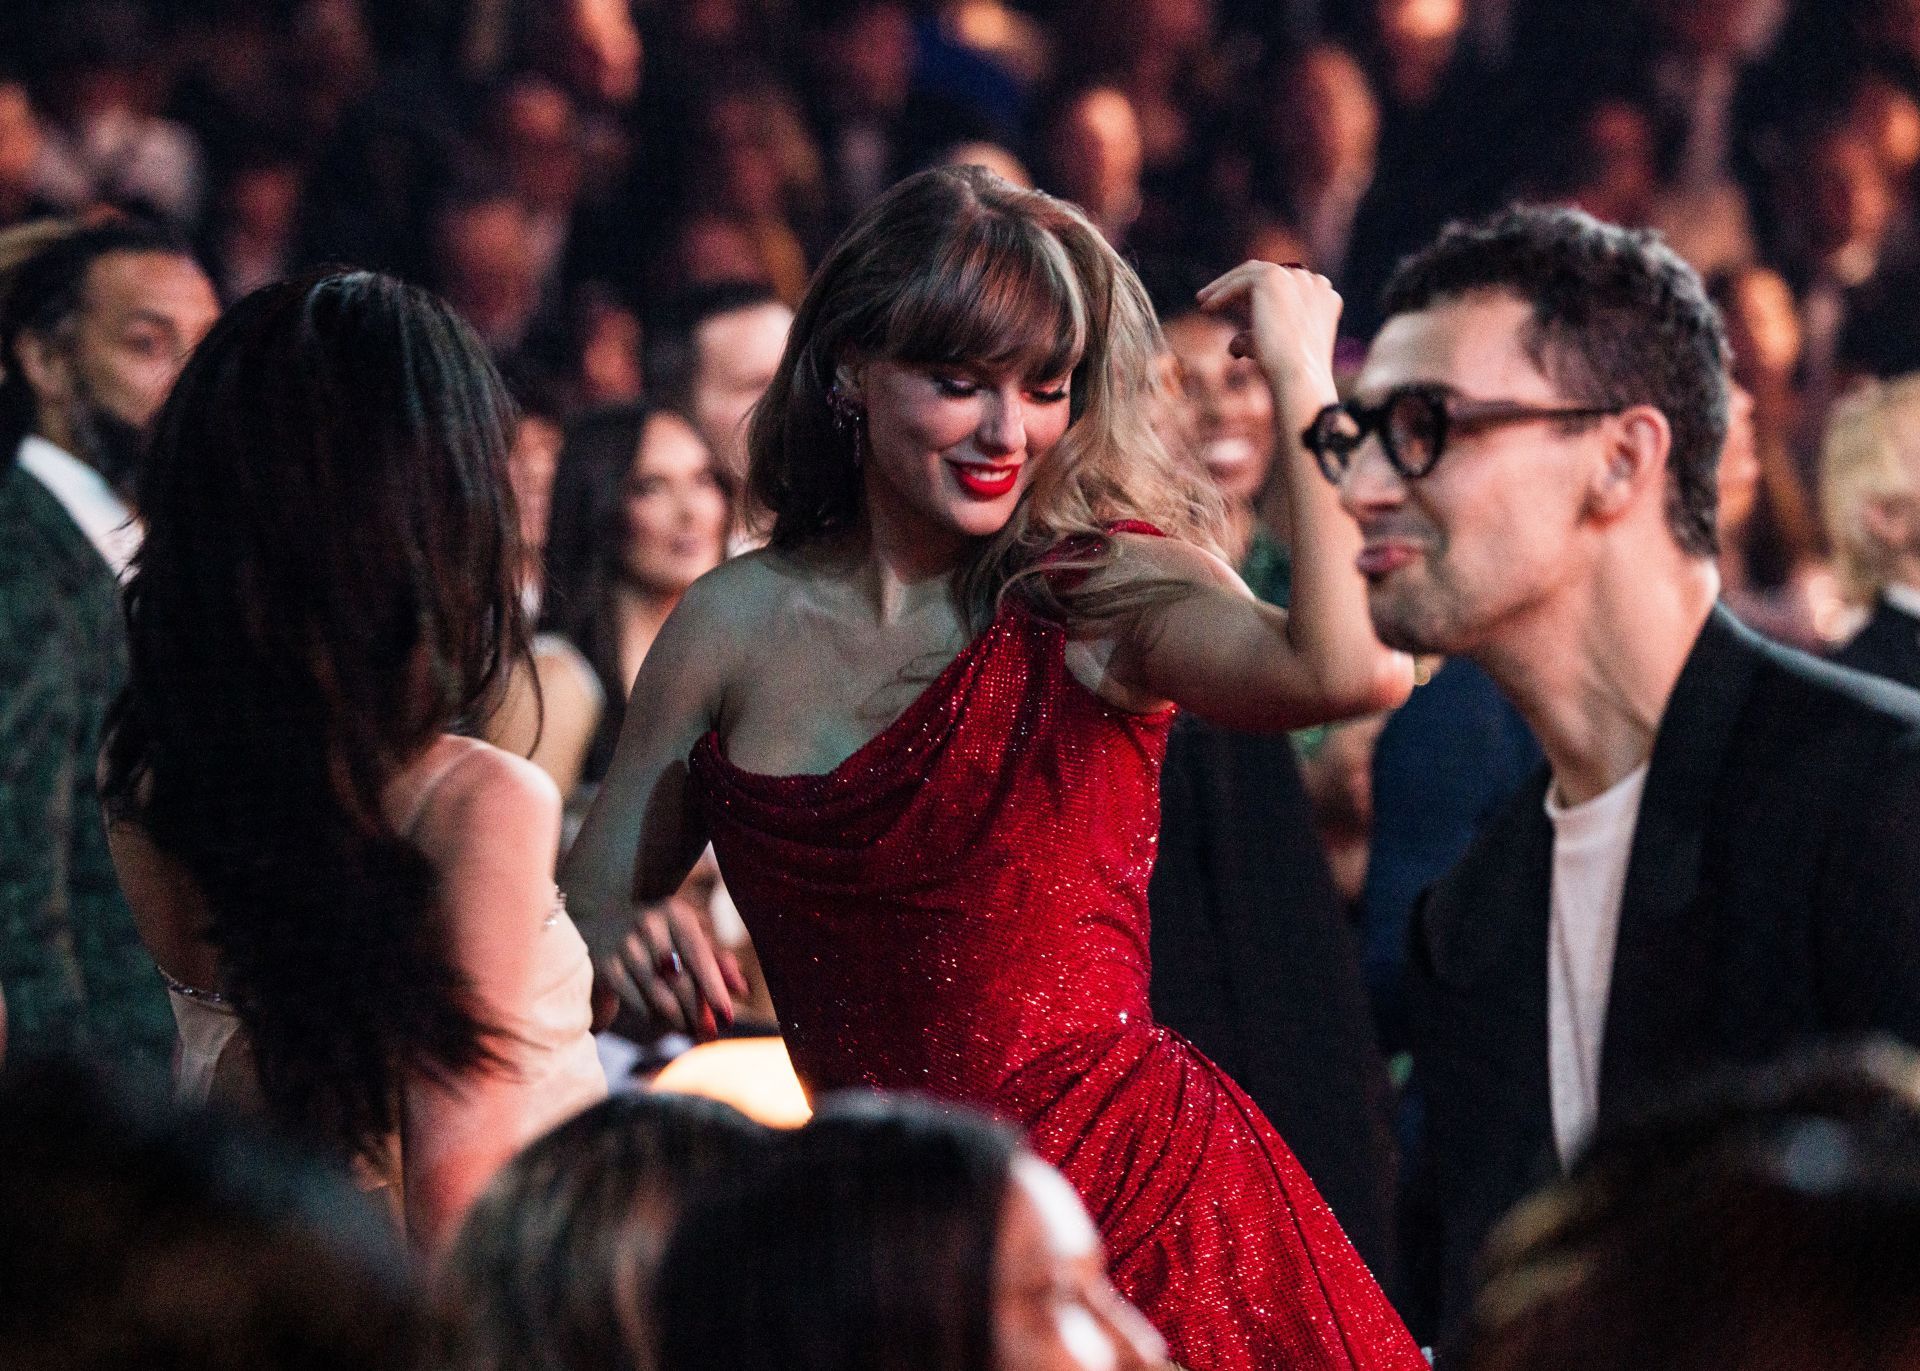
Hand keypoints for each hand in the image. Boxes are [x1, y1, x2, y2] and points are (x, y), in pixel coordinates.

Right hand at [596, 894, 746, 1039]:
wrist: (602, 931)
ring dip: (679, 1020)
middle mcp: (648, 924)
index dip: (714, 988)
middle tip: (711, 1035)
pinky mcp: (607, 968)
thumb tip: (742, 989)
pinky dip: (654, 1017)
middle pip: (680, 979)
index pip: (699, 954)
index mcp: (675, 912)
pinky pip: (639, 1003)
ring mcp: (624, 945)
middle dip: (699, 1012)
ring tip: (692, 1033)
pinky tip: (662, 1022)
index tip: (728, 1016)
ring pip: (660, 995)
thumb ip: (718, 963)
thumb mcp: (689, 942)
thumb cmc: (661, 939)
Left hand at [1194, 261, 1340, 413]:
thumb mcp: (1271, 352)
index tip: (1233, 304)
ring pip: (1251, 273)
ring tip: (1202, 300)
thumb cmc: (1286, 373)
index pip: (1286, 286)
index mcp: (1323, 298)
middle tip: (1211, 297)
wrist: (1298, 376)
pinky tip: (1206, 308)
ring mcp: (1295, 277)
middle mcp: (1313, 282)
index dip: (1256, 293)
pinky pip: (1240, 282)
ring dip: (1224, 285)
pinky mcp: (1273, 278)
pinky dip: (1221, 294)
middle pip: (1268, 273)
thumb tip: (1233, 346)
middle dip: (1237, 283)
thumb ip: (1254, 339)